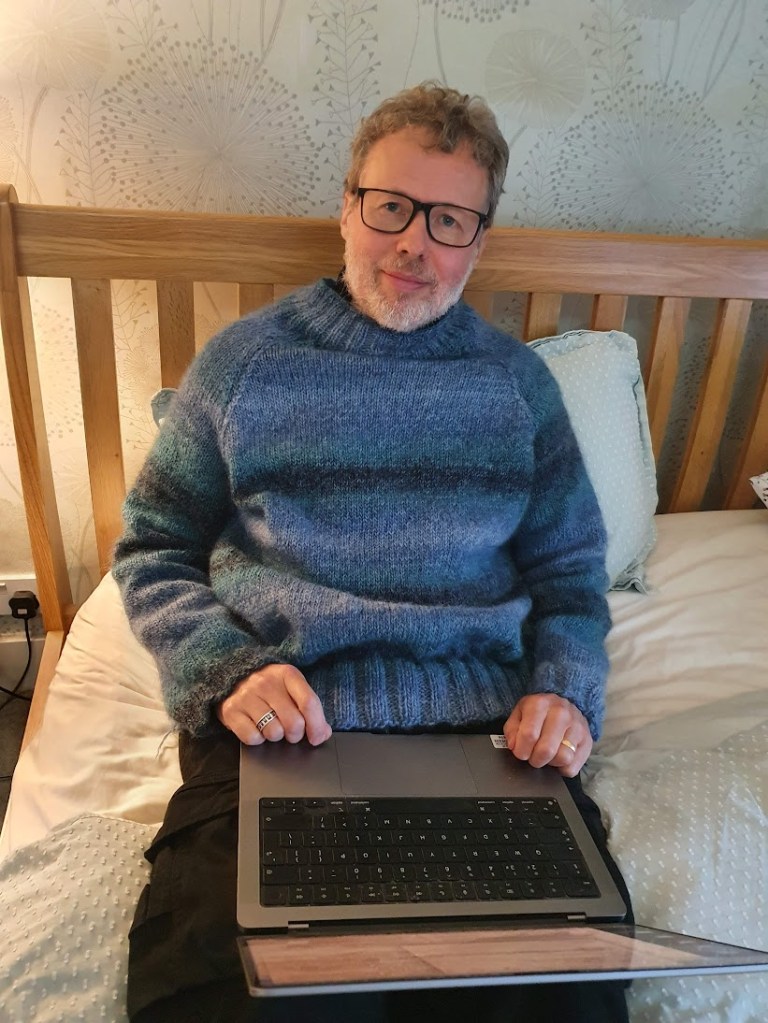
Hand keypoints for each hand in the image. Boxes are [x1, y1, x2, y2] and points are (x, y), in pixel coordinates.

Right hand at [216, 663, 331, 746]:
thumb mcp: (292, 687)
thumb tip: (322, 733)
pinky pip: (252, 738)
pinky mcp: (231, 711)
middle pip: (293, 722)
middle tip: (291, 731)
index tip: (316, 738)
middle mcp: (266, 683)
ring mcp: (247, 696)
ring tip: (271, 725)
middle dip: (296, 734)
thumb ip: (309, 707)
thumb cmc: (271, 686)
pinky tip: (256, 727)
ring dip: (275, 736)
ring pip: (273, 733)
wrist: (234, 676)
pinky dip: (257, 739)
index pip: (308, 702)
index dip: (316, 726)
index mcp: (287, 674)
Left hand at [503, 693, 591, 776]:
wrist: (565, 704)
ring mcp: (577, 726)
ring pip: (562, 758)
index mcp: (540, 704)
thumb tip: (514, 747)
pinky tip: (558, 758)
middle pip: (546, 750)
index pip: (529, 735)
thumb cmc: (538, 712)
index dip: (521, 750)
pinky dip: (563, 768)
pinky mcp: (588, 740)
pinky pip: (573, 767)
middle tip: (533, 756)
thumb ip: (512, 730)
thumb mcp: (519, 713)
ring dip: (550, 763)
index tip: (520, 752)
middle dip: (535, 759)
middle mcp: (561, 713)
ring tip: (547, 755)